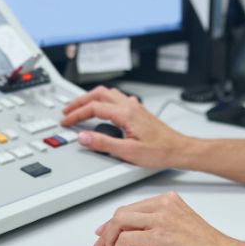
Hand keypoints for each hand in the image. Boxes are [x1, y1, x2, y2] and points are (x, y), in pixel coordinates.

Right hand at [60, 86, 190, 168]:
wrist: (178, 149)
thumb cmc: (159, 151)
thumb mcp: (128, 152)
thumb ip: (103, 143)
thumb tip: (83, 137)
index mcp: (125, 113)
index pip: (93, 108)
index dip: (76, 114)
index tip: (66, 121)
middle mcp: (129, 106)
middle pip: (98, 94)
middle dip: (80, 101)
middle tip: (67, 110)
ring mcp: (134, 107)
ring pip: (107, 93)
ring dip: (91, 98)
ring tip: (80, 107)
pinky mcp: (138, 111)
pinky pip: (116, 98)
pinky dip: (103, 100)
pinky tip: (101, 109)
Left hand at [93, 191, 237, 245]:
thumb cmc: (205, 245)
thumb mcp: (180, 223)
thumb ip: (158, 223)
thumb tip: (133, 234)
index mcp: (168, 200)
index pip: (132, 207)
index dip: (114, 221)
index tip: (105, 231)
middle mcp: (164, 205)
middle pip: (122, 213)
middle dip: (106, 230)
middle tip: (101, 244)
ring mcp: (161, 220)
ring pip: (120, 222)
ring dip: (109, 239)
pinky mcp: (159, 237)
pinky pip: (127, 239)